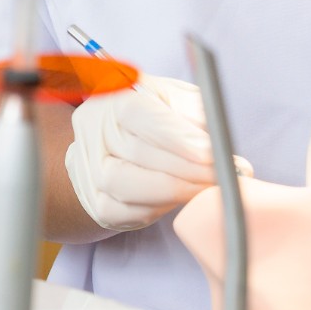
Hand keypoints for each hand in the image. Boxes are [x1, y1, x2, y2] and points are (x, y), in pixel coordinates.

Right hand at [65, 74, 216, 231]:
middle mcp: (94, 130)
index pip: (140, 115)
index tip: (211, 154)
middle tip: (222, 176)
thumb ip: (192, 111)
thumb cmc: (155, 114)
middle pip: (137, 153)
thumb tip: (215, 142)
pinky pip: (123, 213)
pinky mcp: (94, 201)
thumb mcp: (177, 98)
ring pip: (125, 187)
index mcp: (114, 96)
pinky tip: (178, 199)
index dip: (178, 137)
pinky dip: (157, 210)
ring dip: (173, 192)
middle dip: (186, 169)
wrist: (119, 138)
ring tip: (205, 189)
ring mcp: (88, 167)